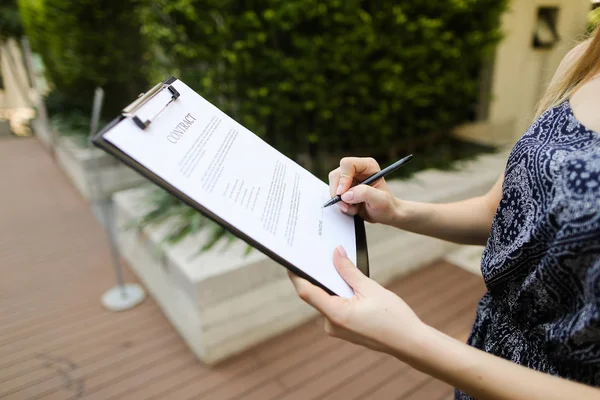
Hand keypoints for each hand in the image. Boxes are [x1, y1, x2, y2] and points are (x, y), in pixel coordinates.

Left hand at [288, 246, 424, 354]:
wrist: (410, 343)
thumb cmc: (393, 318)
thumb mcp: (370, 288)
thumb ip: (349, 271)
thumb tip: (335, 253)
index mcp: (336, 314)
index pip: (306, 292)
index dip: (296, 275)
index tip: (291, 260)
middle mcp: (332, 324)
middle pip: (316, 295)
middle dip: (319, 276)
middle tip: (319, 254)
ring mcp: (338, 329)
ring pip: (327, 301)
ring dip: (332, 285)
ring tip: (339, 266)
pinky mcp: (345, 330)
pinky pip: (336, 308)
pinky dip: (340, 295)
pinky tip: (350, 285)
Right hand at [328, 157, 398, 224]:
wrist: (385, 214)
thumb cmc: (386, 205)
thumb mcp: (380, 200)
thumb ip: (364, 193)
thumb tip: (346, 195)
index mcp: (367, 166)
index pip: (347, 164)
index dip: (343, 178)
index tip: (343, 193)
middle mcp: (356, 170)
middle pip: (336, 175)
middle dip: (339, 192)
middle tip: (347, 205)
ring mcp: (349, 179)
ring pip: (333, 186)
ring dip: (341, 201)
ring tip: (354, 208)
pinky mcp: (344, 189)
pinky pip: (334, 195)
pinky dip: (341, 205)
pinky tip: (353, 208)